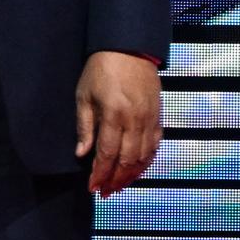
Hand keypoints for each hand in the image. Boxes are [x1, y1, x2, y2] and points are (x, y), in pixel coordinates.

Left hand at [75, 51, 162, 198]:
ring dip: (131, 175)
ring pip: (143, 156)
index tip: (93, 187)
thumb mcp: (84, 95)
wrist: (129, 46)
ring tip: (119, 185)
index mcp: (114, 114)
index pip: (108, 154)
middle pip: (127, 160)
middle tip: (105, 192)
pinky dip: (146, 161)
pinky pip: (155, 145)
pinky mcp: (158, 115)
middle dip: (115, 180)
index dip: (100, 174)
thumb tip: (82, 154)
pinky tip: (137, 168)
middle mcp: (135, 119)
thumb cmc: (101, 68)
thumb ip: (85, 126)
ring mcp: (149, 118)